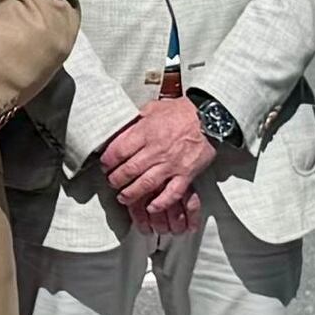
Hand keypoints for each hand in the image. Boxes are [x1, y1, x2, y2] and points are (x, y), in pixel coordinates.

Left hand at [95, 90, 212, 232]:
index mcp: (146, 132)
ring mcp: (172, 163)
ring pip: (146, 184)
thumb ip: (136, 121)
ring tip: (123, 197)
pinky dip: (160, 202)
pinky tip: (151, 206)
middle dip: (116, 179)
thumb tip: (118, 130)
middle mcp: (157, 149)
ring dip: (131, 193)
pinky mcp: (186, 174)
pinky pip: (172, 193)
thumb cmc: (181, 112)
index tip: (105, 165)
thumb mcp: (152, 108)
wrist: (210, 117)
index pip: (119, 150)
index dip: (108, 161)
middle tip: (112, 182)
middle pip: (129, 169)